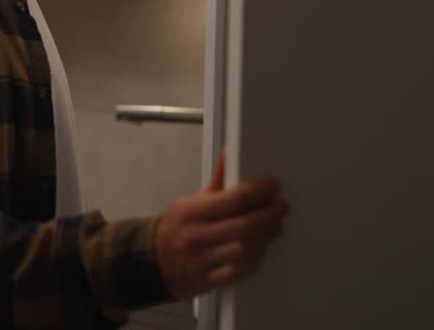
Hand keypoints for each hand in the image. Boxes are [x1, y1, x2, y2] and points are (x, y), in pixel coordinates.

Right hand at [153, 149, 288, 298]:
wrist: (153, 263)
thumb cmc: (177, 228)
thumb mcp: (191, 201)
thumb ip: (217, 180)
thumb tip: (230, 153)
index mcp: (190, 212)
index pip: (233, 199)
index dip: (259, 191)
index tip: (273, 186)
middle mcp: (195, 236)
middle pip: (244, 225)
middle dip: (270, 215)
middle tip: (281, 207)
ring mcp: (202, 261)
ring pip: (245, 249)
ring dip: (267, 236)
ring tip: (276, 226)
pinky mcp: (208, 281)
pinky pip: (240, 271)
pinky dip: (256, 258)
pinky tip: (262, 248)